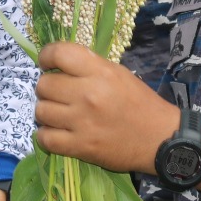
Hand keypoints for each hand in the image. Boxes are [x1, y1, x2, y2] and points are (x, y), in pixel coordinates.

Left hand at [34, 42, 178, 174]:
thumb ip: (89, 66)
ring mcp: (82, 122)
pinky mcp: (80, 147)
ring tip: (59, 114)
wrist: (159, 139)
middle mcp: (88, 94)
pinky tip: (57, 132)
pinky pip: (45, 138)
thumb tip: (58, 64)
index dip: (47, 56)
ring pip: (40, 111)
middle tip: (59, 94)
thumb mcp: (119, 74)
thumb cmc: (140, 103)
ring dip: (46, 112)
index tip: (47, 64)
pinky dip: (46, 136)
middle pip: (44, 85)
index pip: (59, 53)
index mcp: (100, 72)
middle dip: (47, 88)